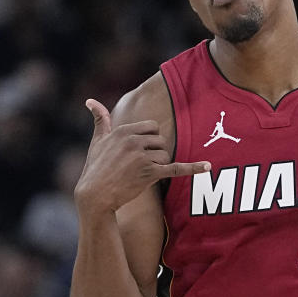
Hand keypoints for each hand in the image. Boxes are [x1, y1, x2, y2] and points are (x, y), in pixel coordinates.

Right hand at [74, 99, 209, 211]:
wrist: (95, 196)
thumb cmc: (95, 168)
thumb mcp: (97, 141)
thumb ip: (100, 119)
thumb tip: (90, 100)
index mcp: (124, 130)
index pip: (152, 127)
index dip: (150, 140)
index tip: (139, 151)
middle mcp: (133, 141)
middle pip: (161, 140)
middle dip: (155, 152)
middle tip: (139, 165)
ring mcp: (142, 157)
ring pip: (166, 155)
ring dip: (159, 165)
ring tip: (140, 174)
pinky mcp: (150, 174)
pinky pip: (176, 168)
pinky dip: (193, 168)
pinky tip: (207, 166)